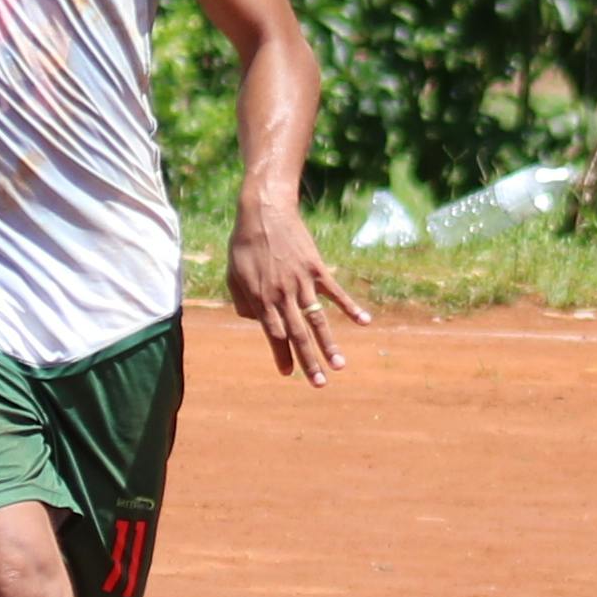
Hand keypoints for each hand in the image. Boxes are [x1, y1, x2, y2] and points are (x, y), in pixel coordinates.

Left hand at [223, 203, 372, 388]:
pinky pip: (335, 292)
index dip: (282, 355)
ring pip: (317, 319)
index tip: (288, 374)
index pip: (274, 334)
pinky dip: (350, 307)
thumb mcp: (233, 274)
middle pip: (297, 334)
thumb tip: (253, 320)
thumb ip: (242, 301)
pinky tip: (364, 322)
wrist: (264, 212)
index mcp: (261, 298)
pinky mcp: (316, 269)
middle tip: (319, 384)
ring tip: (339, 366)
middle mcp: (282, 295)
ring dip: (329, 344)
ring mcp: (301, 282)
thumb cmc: (244, 244)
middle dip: (308, 362)